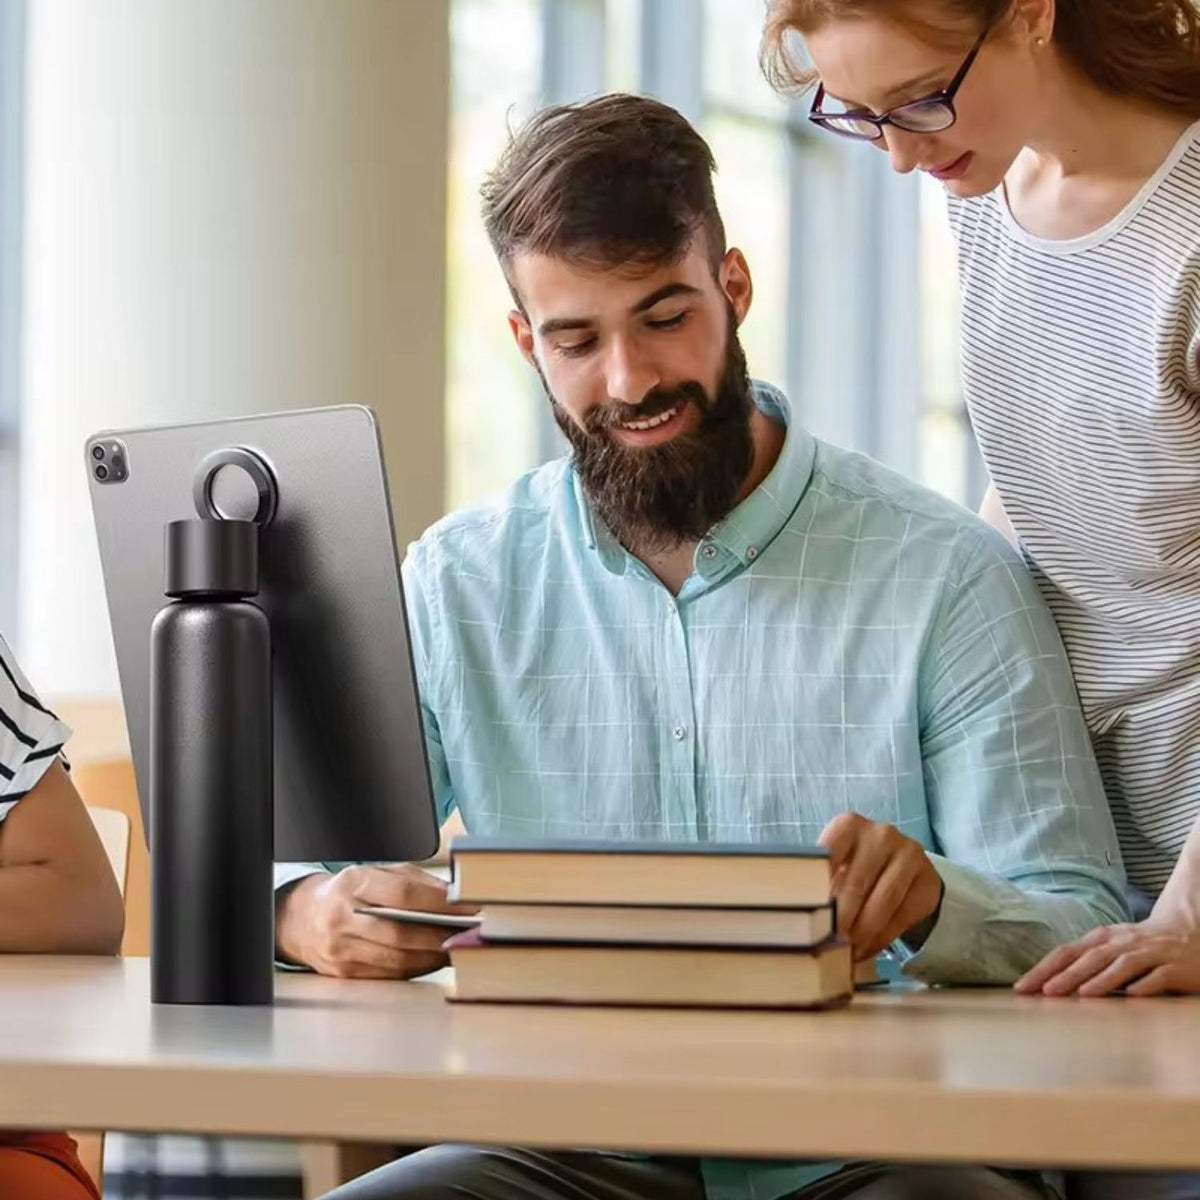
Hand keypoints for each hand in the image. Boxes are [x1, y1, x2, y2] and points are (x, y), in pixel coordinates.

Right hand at [275, 864, 478, 978]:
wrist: (301, 918)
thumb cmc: (347, 893)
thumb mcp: (374, 873)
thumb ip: (413, 880)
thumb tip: (452, 896)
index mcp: (352, 884)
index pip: (402, 894)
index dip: (438, 903)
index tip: (466, 907)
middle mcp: (342, 918)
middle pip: (400, 933)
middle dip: (440, 936)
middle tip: (467, 934)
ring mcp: (340, 950)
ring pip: (397, 959)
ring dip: (432, 957)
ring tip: (456, 948)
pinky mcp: (343, 974)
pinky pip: (389, 975)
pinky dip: (416, 969)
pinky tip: (433, 960)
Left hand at [818, 813, 943, 961]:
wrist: (904, 867)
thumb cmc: (856, 864)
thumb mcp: (835, 863)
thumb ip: (818, 879)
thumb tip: (795, 911)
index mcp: (850, 825)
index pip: (829, 853)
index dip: (818, 886)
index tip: (808, 913)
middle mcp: (882, 834)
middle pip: (857, 882)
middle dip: (841, 918)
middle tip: (828, 943)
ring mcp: (909, 856)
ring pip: (883, 902)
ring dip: (862, 932)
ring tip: (847, 951)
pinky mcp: (928, 882)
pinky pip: (903, 916)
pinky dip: (882, 937)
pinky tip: (866, 948)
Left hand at [1015, 918, 1199, 996]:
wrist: (1189, 931)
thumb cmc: (1140, 945)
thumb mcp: (1110, 947)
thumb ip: (1085, 960)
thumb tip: (1047, 981)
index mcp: (1102, 938)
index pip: (1066, 952)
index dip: (1044, 968)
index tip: (1022, 987)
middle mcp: (1122, 943)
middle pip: (1089, 958)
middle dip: (1065, 976)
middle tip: (1043, 993)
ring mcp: (1149, 953)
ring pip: (1122, 965)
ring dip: (1102, 979)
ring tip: (1082, 994)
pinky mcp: (1174, 967)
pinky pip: (1158, 977)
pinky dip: (1145, 984)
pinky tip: (1132, 995)